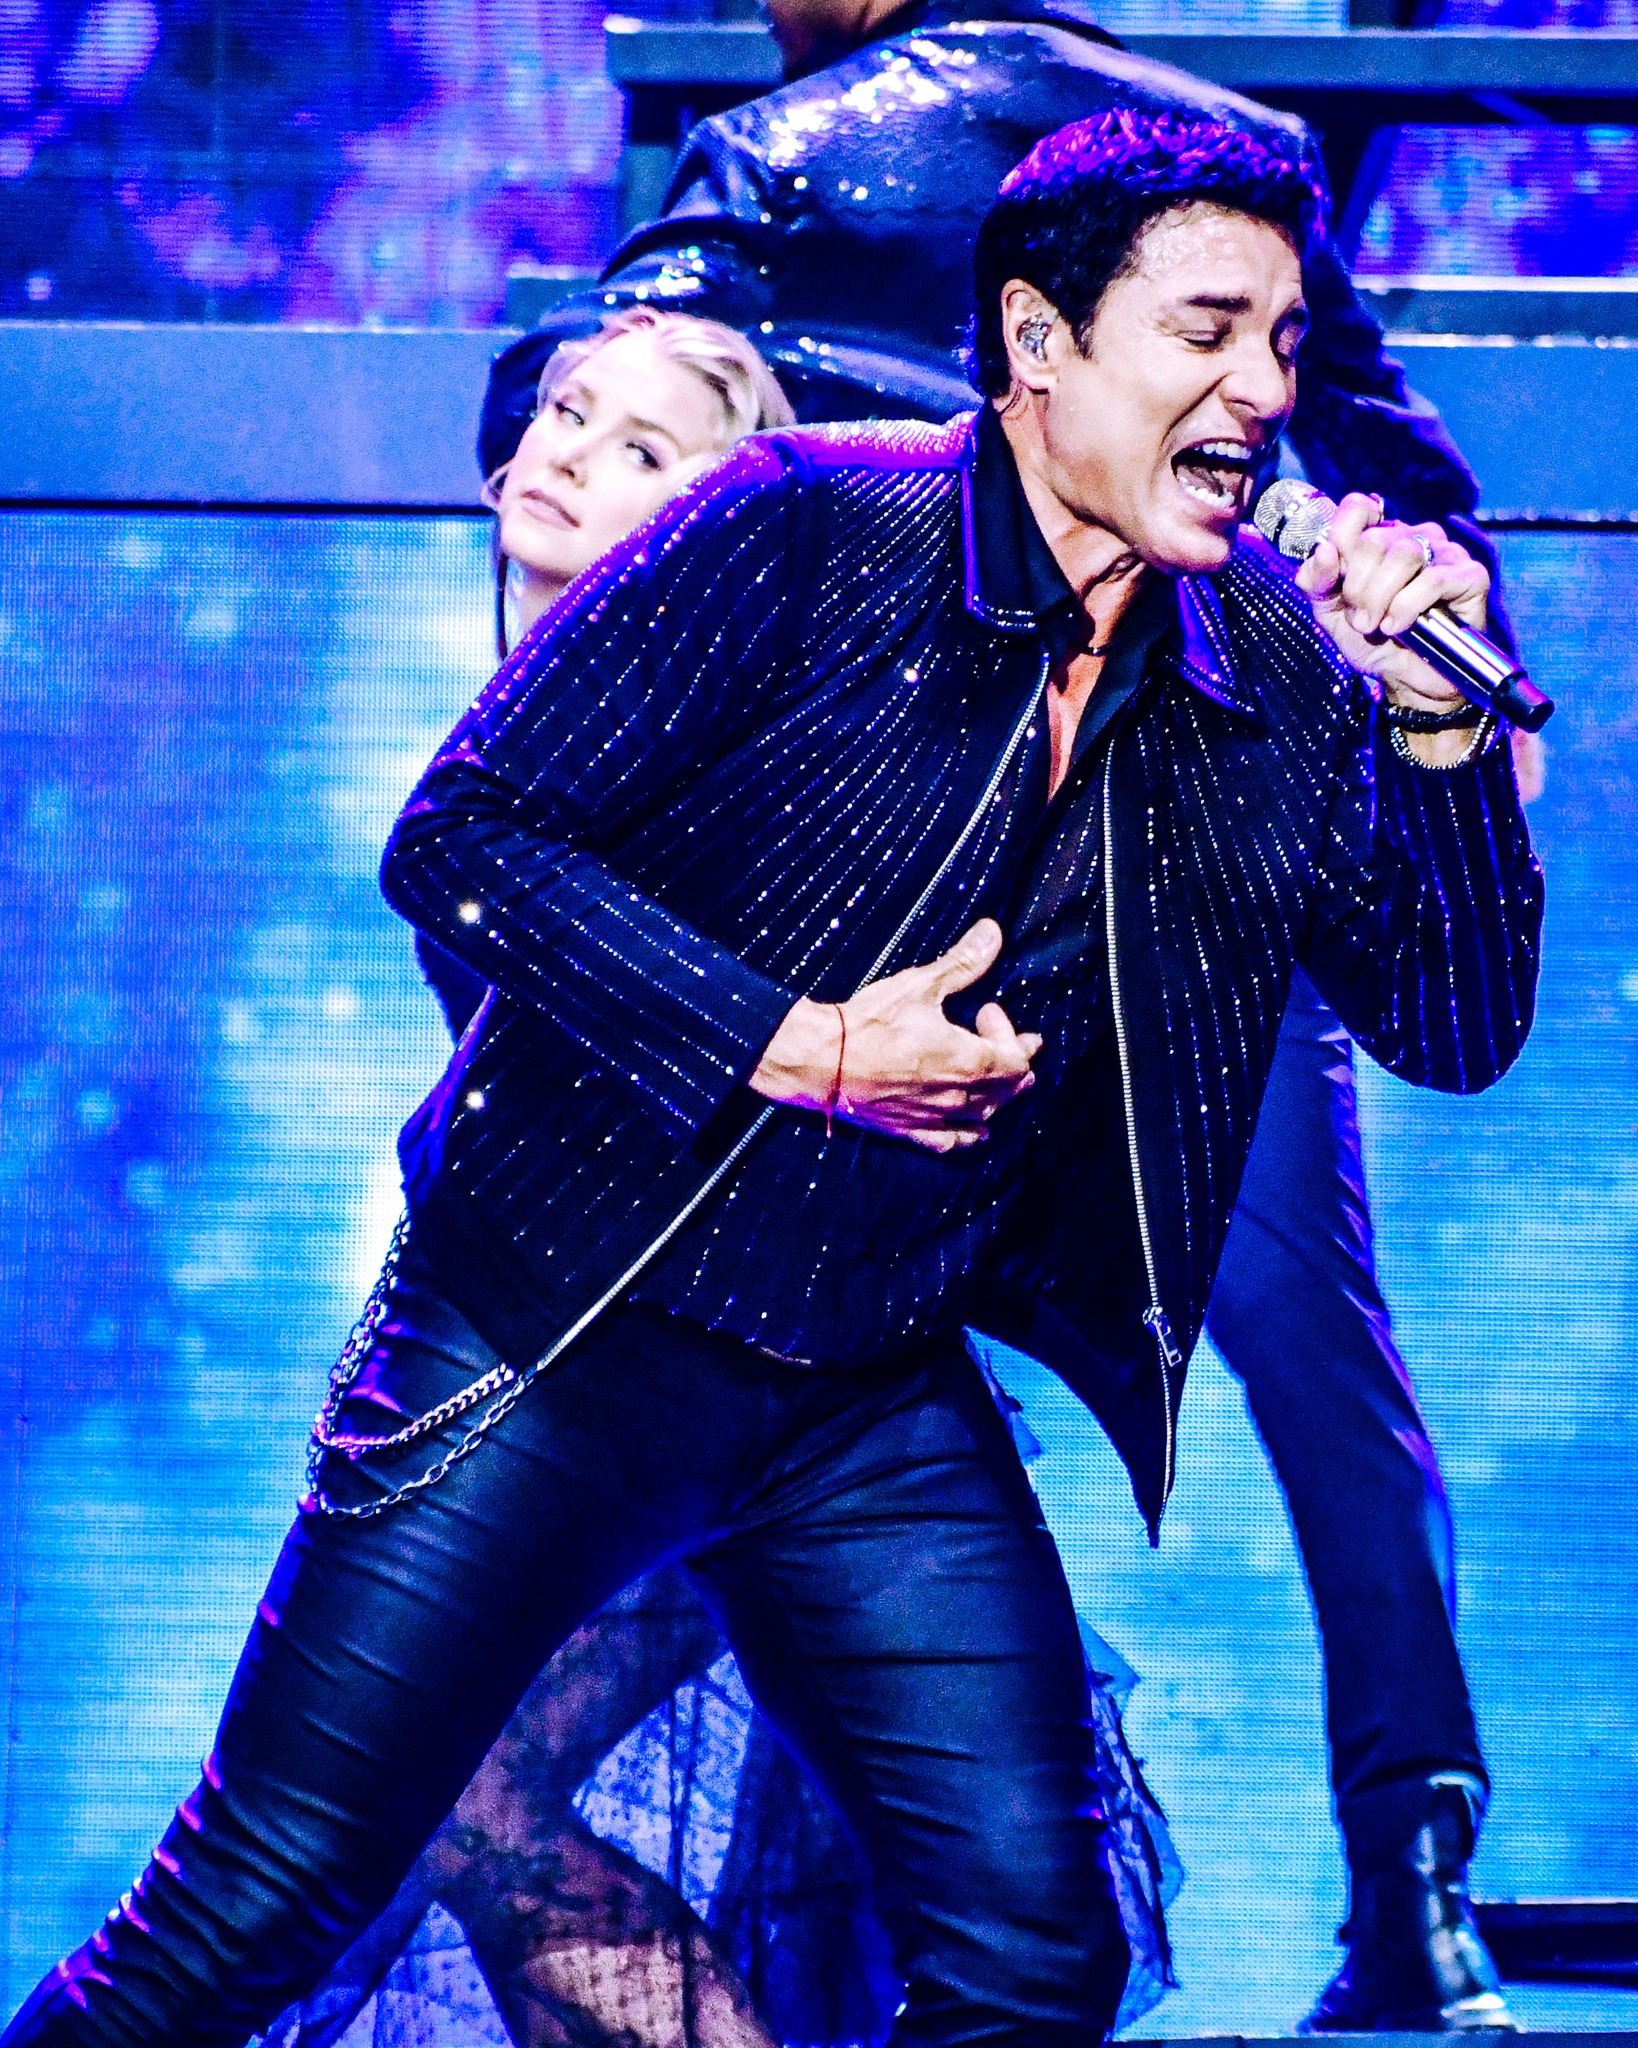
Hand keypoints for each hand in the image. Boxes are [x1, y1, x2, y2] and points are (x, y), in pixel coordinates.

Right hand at [749, 919, 1042, 1152]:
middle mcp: (959, 1097)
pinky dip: (970, 1133)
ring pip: (985, 1115)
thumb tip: (993, 932)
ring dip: (997, 1095)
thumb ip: (963, 963)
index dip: (1012, 1035)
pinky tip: (976, 1129)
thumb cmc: (870, 1023)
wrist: (821, 1061)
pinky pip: (952, 1140)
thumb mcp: (920, 986)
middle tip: (1001, 1039)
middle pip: (1008, 1089)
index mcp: (969, 1061)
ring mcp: (936, 1117)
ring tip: (995, 1079)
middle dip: (1011, 1062)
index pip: (1016, 1059)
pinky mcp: (911, 1130)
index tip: (989, 1010)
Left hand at [1297, 493, 1491, 764]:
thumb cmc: (1371, 639)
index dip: (1341, 540)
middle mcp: (1413, 537)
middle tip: (1360, 618)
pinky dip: (1407, 608)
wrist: (1404, 679)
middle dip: (1357, 588)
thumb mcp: (1329, 612)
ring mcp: (1444, 553)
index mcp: (1378, 536)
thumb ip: (1316, 580)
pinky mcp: (1470, 575)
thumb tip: (1324, 550)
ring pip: (1404, 555)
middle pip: (1374, 540)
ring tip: (1377, 625)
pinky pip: (1433, 580)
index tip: (1338, 578)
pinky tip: (1399, 627)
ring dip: (1380, 599)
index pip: (1358, 507)